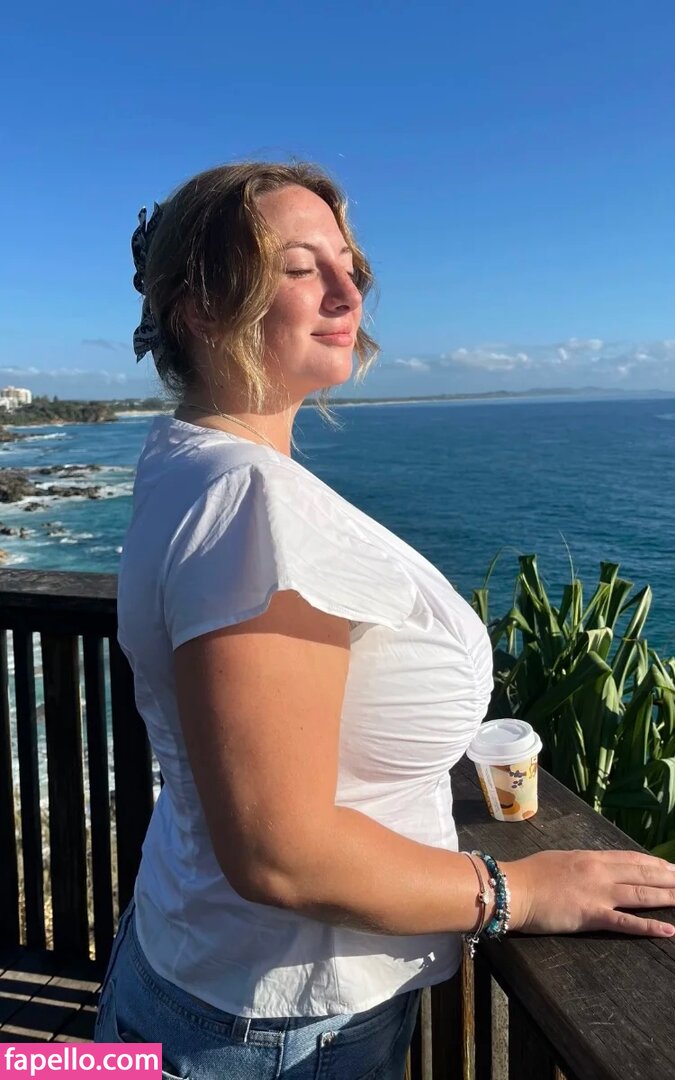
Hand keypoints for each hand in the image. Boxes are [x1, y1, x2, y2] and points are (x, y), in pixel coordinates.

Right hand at [503, 849, 674, 937]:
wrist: (513, 887)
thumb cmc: (529, 874)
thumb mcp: (560, 859)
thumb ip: (580, 863)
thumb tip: (593, 866)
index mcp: (591, 857)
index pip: (630, 858)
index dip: (654, 864)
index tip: (671, 868)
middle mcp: (599, 872)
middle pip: (642, 874)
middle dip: (669, 878)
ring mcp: (597, 893)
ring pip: (641, 894)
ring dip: (667, 897)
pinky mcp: (591, 915)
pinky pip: (625, 922)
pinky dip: (649, 926)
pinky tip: (668, 930)